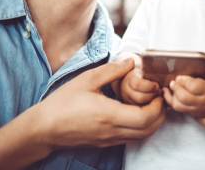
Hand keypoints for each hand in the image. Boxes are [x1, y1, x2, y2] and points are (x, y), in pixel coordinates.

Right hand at [36, 59, 165, 147]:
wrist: (44, 128)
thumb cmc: (63, 102)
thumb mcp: (87, 79)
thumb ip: (112, 70)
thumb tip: (131, 61)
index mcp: (110, 115)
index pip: (146, 117)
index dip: (157, 106)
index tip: (157, 92)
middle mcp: (113, 131)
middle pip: (149, 130)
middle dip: (160, 114)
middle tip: (158, 97)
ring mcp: (110, 140)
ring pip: (142, 137)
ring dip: (152, 122)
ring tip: (150, 103)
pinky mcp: (106, 143)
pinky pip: (131, 138)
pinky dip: (141, 127)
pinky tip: (136, 112)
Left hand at [163, 63, 204, 117]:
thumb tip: (196, 63)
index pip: (194, 87)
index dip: (184, 81)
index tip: (180, 76)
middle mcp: (203, 101)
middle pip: (184, 98)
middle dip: (176, 88)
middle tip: (174, 81)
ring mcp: (197, 109)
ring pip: (179, 106)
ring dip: (171, 95)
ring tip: (172, 87)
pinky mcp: (192, 113)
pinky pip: (178, 109)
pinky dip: (170, 101)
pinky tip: (169, 93)